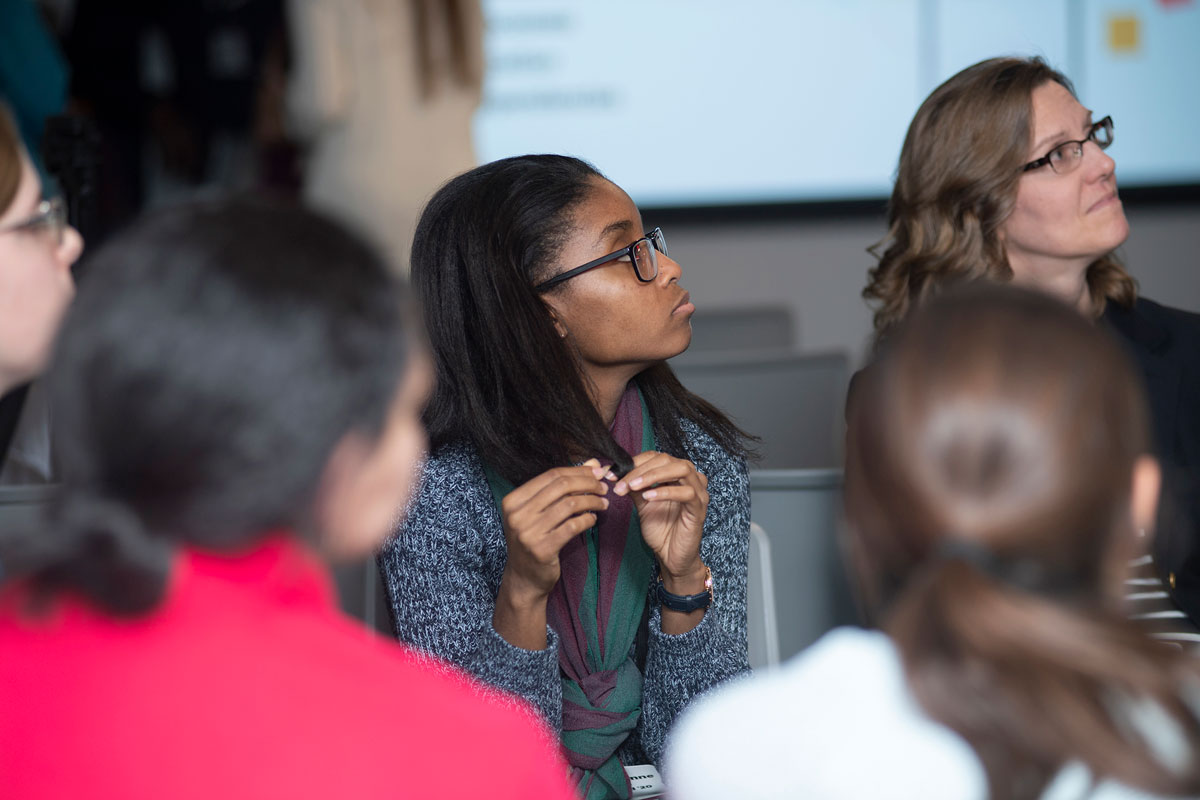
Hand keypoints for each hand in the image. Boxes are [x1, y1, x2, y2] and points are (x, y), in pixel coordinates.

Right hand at [498, 459, 609, 602]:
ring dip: (592, 501)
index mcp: (513, 500)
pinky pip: (573, 526)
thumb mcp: (541, 511)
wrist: (524, 578)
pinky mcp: (543, 549)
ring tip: (603, 503)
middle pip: (561, 487)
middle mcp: (517, 514)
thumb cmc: (534, 539)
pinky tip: (593, 519)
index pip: (551, 475)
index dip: (578, 471)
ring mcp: (528, 532)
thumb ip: (563, 487)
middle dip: (588, 483)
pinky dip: (588, 520)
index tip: (597, 471)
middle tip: (604, 487)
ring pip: (570, 505)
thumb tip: (592, 463)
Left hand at [612, 452, 708, 592]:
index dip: (635, 462)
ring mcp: (698, 493)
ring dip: (653, 476)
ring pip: (681, 470)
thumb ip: (633, 486)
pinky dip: (665, 491)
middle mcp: (691, 479)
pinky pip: (686, 493)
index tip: (612, 473)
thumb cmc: (660, 529)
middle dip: (641, 469)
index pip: (657, 457)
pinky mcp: (699, 509)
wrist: (670, 556)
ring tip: (633, 486)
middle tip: (621, 482)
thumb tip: (615, 472)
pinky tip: (648, 496)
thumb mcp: (642, 503)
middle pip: (668, 460)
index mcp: (677, 474)